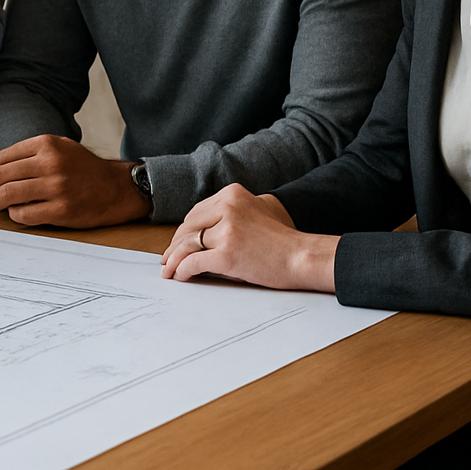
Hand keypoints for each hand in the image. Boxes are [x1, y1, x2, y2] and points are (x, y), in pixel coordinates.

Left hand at [0, 135, 150, 227]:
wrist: (117, 188)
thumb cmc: (84, 168)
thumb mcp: (60, 147)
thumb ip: (32, 152)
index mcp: (47, 145)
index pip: (2, 158)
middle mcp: (51, 164)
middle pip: (0, 176)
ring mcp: (57, 188)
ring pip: (8, 195)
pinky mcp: (61, 211)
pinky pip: (24, 215)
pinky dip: (14, 215)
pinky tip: (17, 213)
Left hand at [159, 184, 336, 291]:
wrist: (303, 257)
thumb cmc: (285, 239)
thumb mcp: (261, 208)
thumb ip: (236, 208)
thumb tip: (207, 223)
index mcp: (233, 194)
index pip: (197, 213)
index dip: (184, 230)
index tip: (177, 243)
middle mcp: (228, 207)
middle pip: (189, 227)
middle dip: (175, 245)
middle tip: (167, 259)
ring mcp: (228, 230)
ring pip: (188, 244)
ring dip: (174, 259)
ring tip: (169, 271)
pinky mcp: (228, 254)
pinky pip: (194, 261)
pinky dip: (183, 270)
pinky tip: (181, 276)